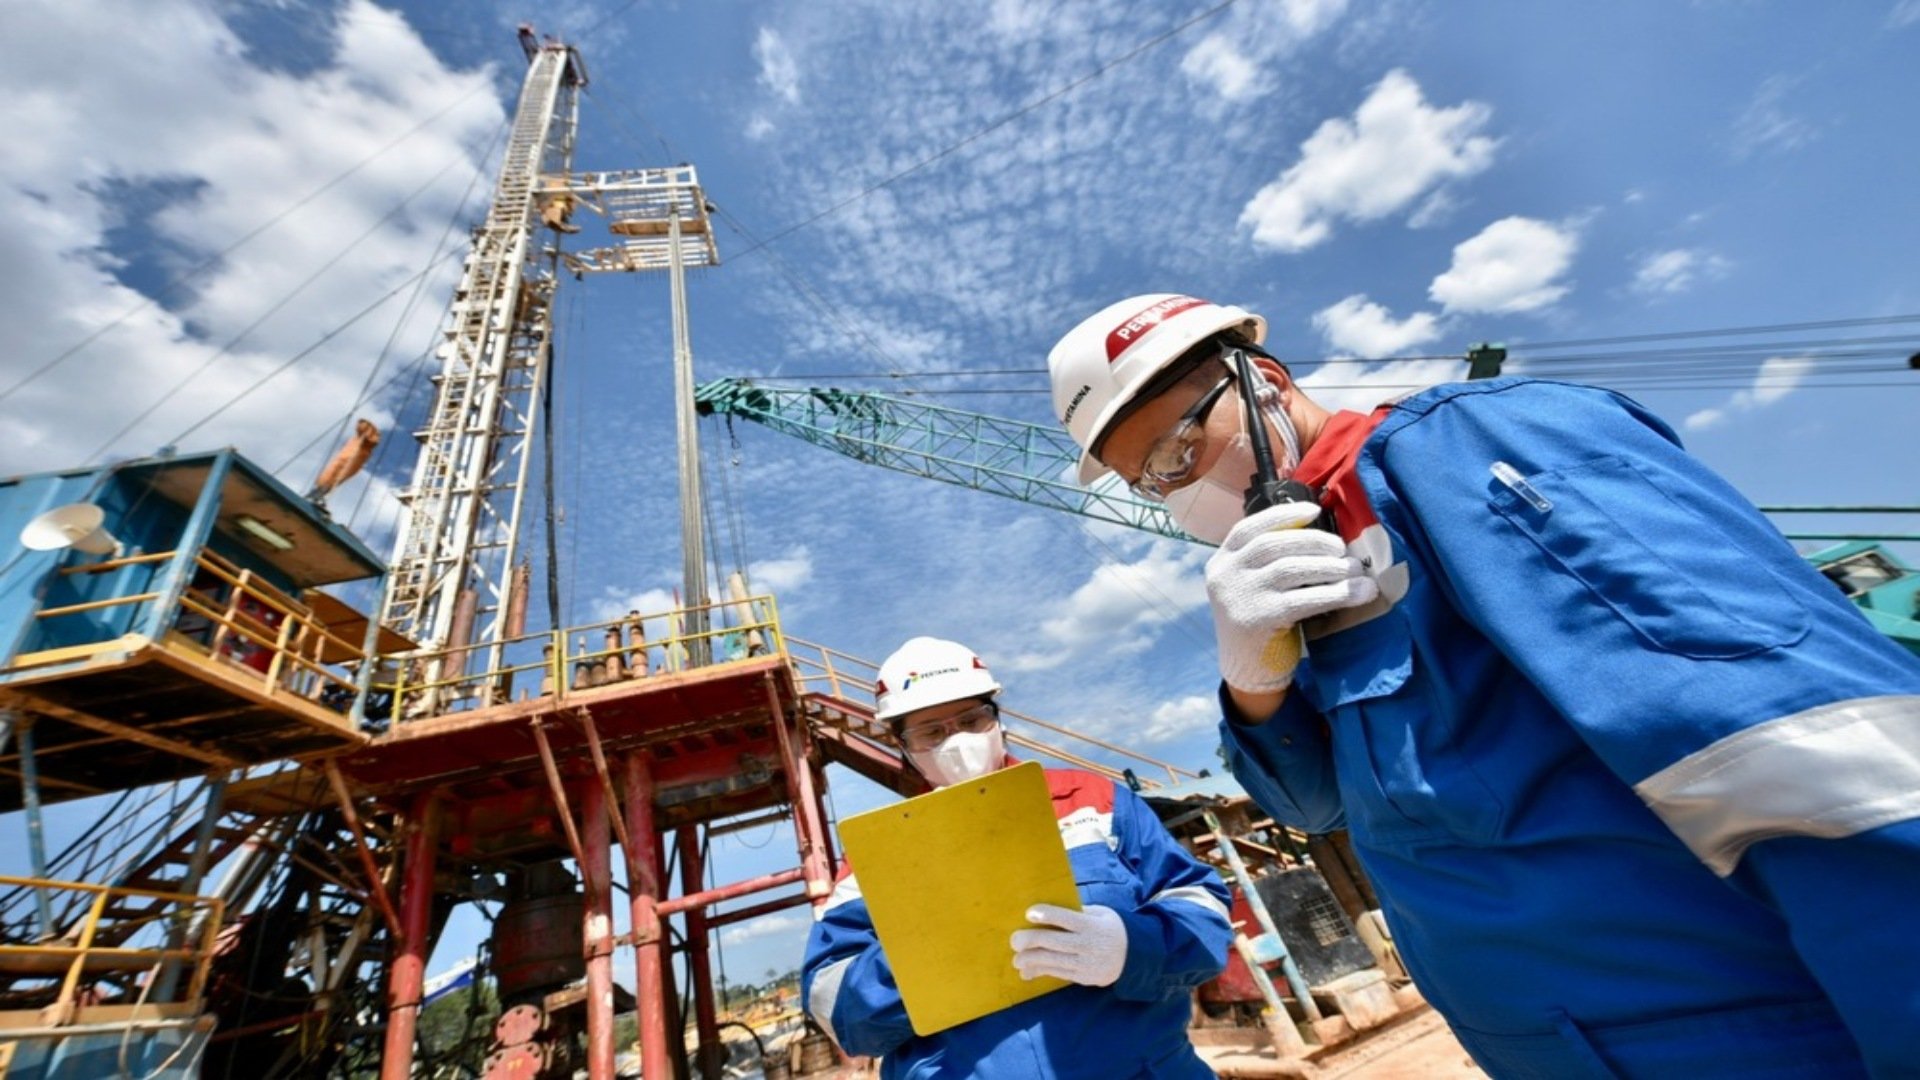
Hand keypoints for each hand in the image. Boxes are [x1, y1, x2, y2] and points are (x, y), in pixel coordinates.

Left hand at [1010, 904, 1126, 986]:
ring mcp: (1085, 963)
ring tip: (1016, 959)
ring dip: (1030, 960)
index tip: (1029, 913)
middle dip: (1031, 941)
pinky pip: (1058, 974)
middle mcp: (1088, 945)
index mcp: (1092, 925)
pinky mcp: (1083, 977)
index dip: (1047, 915)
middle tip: (1014, 940)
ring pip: (1053, 961)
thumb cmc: (1111, 928)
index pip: (1067, 918)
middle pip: (1054, 942)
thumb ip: (1079, 911)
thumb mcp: (1102, 914)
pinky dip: (1040, 972)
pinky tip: (1026, 972)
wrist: (1134, 957)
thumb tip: (1051, 909)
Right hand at [1206, 501, 1377, 692]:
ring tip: (1355, 570)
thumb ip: (1270, 562)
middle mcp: (1225, 576)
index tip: (1314, 510)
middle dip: (1314, 542)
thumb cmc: (1259, 622)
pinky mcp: (1258, 619)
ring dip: (1329, 566)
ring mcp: (1239, 597)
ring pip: (1290, 568)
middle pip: (1273, 545)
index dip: (1282, 516)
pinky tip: (1359, 593)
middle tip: (1344, 550)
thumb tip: (1321, 537)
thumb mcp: (1253, 586)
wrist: (1247, 672)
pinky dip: (1336, 593)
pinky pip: (1304, 599)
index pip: (1247, 528)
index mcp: (1221, 562)